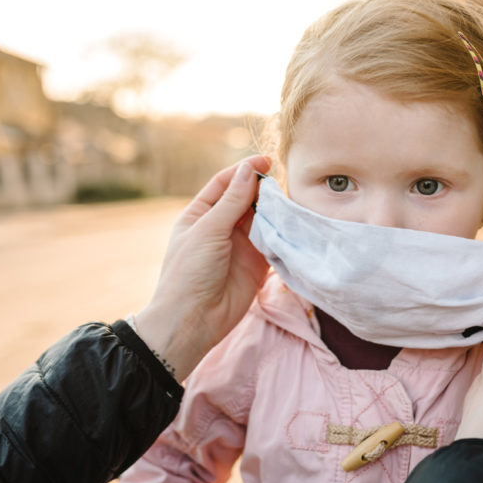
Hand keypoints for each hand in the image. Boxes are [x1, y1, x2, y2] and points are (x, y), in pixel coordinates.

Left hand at [135, 156, 271, 380]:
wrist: (194, 320)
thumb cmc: (190, 272)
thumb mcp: (208, 230)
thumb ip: (232, 201)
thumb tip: (248, 170)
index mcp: (200, 215)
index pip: (224, 184)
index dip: (244, 170)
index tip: (266, 161)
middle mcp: (220, 227)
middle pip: (246, 199)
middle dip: (262, 189)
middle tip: (280, 183)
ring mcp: (239, 246)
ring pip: (262, 219)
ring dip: (274, 210)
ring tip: (289, 201)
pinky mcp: (256, 264)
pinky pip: (273, 242)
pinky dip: (282, 233)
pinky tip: (293, 222)